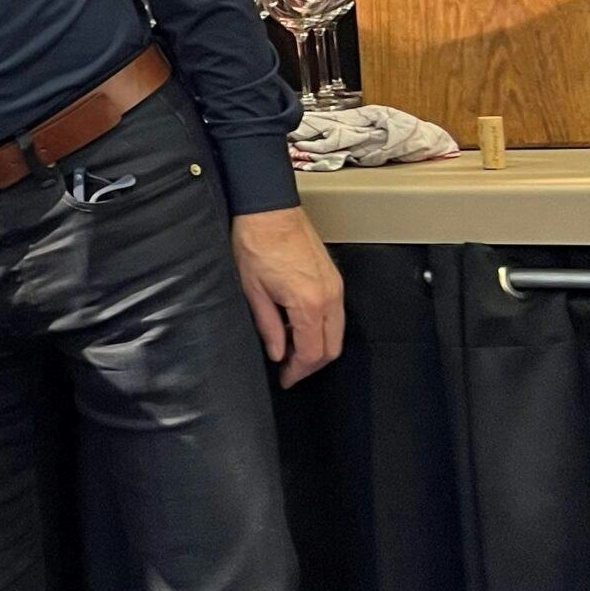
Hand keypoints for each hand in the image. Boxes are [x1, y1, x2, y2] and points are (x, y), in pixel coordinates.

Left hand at [232, 206, 344, 387]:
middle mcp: (329, 297)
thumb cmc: (256, 244)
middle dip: (311, 365)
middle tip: (290, 371)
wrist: (269, 211)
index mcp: (309, 304)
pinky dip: (322, 328)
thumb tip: (277, 352)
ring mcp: (335, 286)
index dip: (298, 371)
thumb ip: (268, 326)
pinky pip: (336, 314)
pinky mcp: (334, 278)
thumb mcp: (253, 291)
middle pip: (331, 347)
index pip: (311, 352)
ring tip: (291, 352)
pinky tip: (299, 328)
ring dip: (318, 347)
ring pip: (337, 331)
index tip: (286, 379)